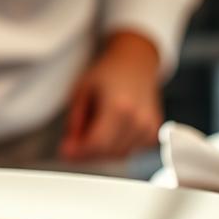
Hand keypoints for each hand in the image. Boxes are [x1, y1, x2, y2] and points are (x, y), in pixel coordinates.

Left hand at [60, 32, 162, 161]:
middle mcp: (138, 119)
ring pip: (118, 156)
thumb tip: (70, 147)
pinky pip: (130, 151)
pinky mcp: (153, 132)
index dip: (78, 151)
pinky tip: (111, 129)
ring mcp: (149, 127)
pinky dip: (116, 147)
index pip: (97, 143)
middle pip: (107, 153)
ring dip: (101, 151)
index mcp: (119, 106)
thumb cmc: (109, 73)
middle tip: (73, 142)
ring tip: (94, 128)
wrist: (136, 63)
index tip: (65, 151)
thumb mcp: (82, 89)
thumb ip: (75, 120)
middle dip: (87, 152)